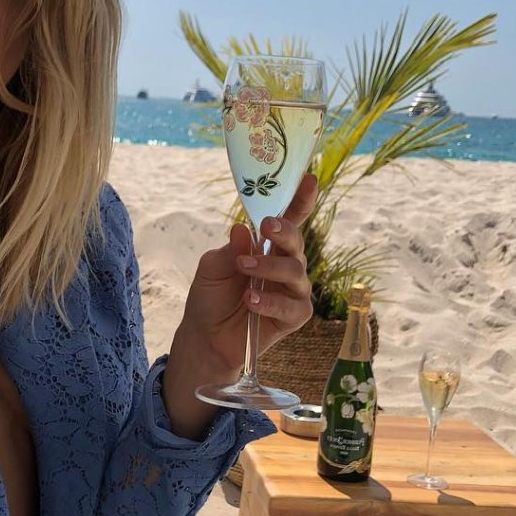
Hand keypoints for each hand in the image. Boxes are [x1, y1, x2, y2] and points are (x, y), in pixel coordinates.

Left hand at [179, 172, 317, 375]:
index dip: (301, 199)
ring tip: (244, 268)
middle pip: (297, 242)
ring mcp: (293, 290)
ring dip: (269, 267)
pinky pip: (292, 306)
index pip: (290, 219)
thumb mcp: (211, 268)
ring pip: (296, 271)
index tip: (308, 178)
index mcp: (269, 246)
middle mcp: (286, 264)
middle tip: (266, 227)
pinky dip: (270, 301)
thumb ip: (229, 250)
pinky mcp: (295, 316)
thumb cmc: (211, 296)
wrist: (206, 336)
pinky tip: (250, 299)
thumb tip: (241, 228)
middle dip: (284, 232)